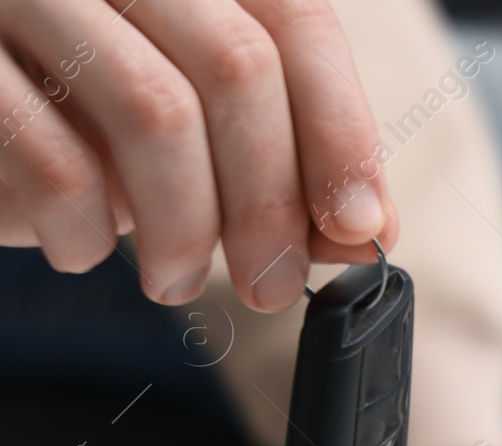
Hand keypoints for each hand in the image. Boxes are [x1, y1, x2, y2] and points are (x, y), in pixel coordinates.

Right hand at [0, 0, 398, 309]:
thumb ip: (276, 171)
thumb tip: (365, 234)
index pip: (292, 20)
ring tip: (176, 279)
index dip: (340, 130)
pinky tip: (83, 250)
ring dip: (186, 228)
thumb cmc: (68, 120)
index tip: (362, 226)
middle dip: (270, 199)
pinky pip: (57, 160)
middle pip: (239, 64)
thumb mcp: (184, 136)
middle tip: (273, 283)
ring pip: (157, 109)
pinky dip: (88, 231)